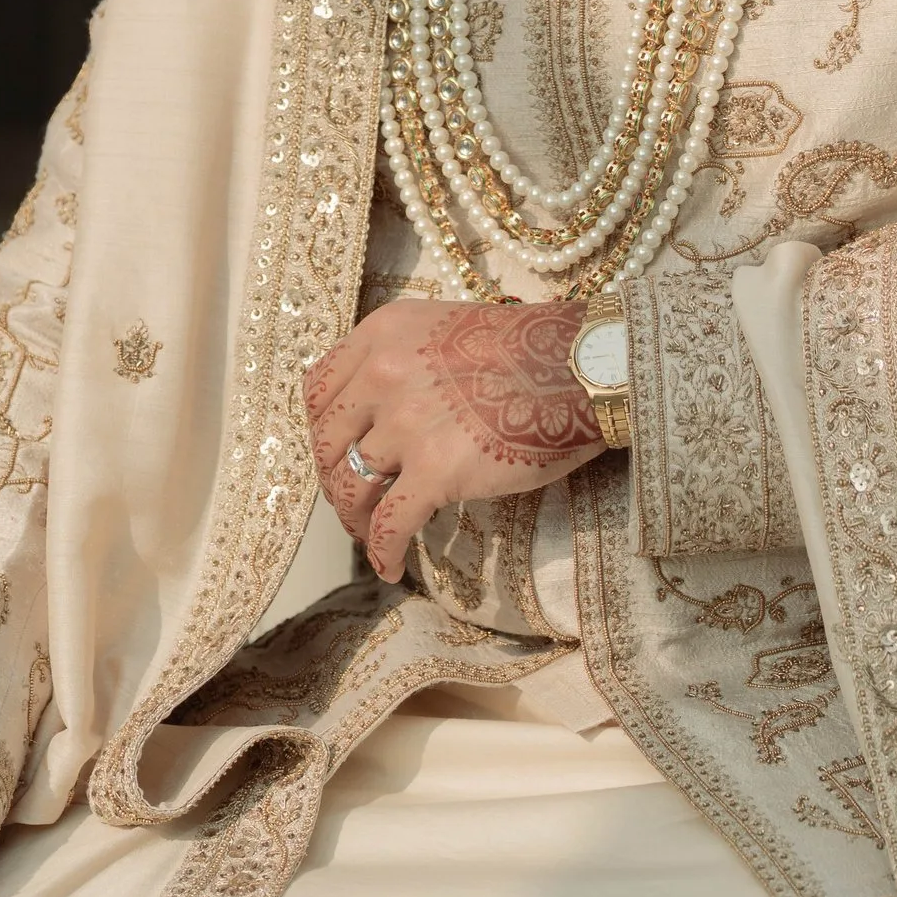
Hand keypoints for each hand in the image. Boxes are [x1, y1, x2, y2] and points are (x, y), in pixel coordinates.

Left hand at [304, 297, 604, 580]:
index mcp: (384, 334)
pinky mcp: (436, 470)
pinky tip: (392, 567)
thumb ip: (401, 360)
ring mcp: (407, 423)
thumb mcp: (443, 330)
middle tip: (353, 502)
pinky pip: (389, 524)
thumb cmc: (526, 349)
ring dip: (355, 521)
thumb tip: (376, 413)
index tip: (334, 453)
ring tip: (371, 538)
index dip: (321, 430)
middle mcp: (385, 373)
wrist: (578, 368)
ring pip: (351, 487)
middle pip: (326, 443)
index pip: (318, 390)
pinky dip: (384, 552)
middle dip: (334, 480)